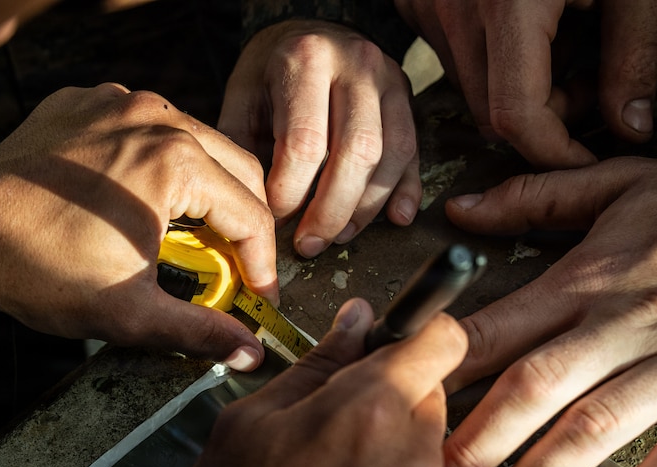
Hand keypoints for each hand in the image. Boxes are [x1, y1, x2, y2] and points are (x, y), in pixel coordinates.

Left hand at [0, 83, 276, 370]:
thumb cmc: (37, 270)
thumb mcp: (130, 312)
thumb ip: (200, 331)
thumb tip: (248, 354)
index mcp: (175, 161)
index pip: (250, 214)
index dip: (262, 264)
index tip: (259, 295)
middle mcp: (153, 116)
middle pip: (235, 168)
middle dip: (242, 221)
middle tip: (234, 266)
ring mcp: (117, 100)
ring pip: (194, 141)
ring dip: (203, 188)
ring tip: (190, 235)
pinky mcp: (86, 101)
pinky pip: (143, 126)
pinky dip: (154, 160)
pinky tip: (139, 198)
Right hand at [148, 298, 467, 466]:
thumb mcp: (248, 425)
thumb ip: (316, 366)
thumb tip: (357, 320)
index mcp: (369, 410)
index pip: (443, 338)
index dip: (417, 334)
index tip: (390, 346)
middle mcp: (416, 455)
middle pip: (433, 391)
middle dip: (394, 393)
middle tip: (337, 424)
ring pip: (429, 445)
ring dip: (397, 445)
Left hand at [219, 20, 419, 258]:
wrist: (308, 30)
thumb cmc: (271, 72)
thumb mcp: (243, 97)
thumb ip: (244, 148)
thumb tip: (254, 211)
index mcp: (306, 60)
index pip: (306, 143)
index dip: (291, 193)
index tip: (274, 220)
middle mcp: (355, 65)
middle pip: (356, 153)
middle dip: (331, 211)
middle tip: (309, 245)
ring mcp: (388, 79)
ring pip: (390, 156)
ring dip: (366, 208)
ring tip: (339, 236)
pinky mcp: (407, 97)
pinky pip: (413, 151)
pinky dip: (407, 190)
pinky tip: (396, 218)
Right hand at [394, 0, 656, 167]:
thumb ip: (632, 58)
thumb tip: (630, 128)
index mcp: (511, 3)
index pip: (517, 116)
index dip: (556, 150)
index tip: (588, 154)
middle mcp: (457, 8)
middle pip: (491, 112)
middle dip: (544, 121)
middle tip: (593, 87)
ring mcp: (428, 3)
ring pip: (470, 86)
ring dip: (519, 91)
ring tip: (567, 46)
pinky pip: (451, 53)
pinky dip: (492, 58)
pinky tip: (528, 22)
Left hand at [442, 150, 656, 466]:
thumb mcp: (623, 186)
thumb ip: (534, 199)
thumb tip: (457, 208)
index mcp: (589, 278)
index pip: (501, 328)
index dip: (443, 373)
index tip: (397, 414)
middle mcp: (627, 323)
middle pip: (536, 386)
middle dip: (474, 443)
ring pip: (598, 428)